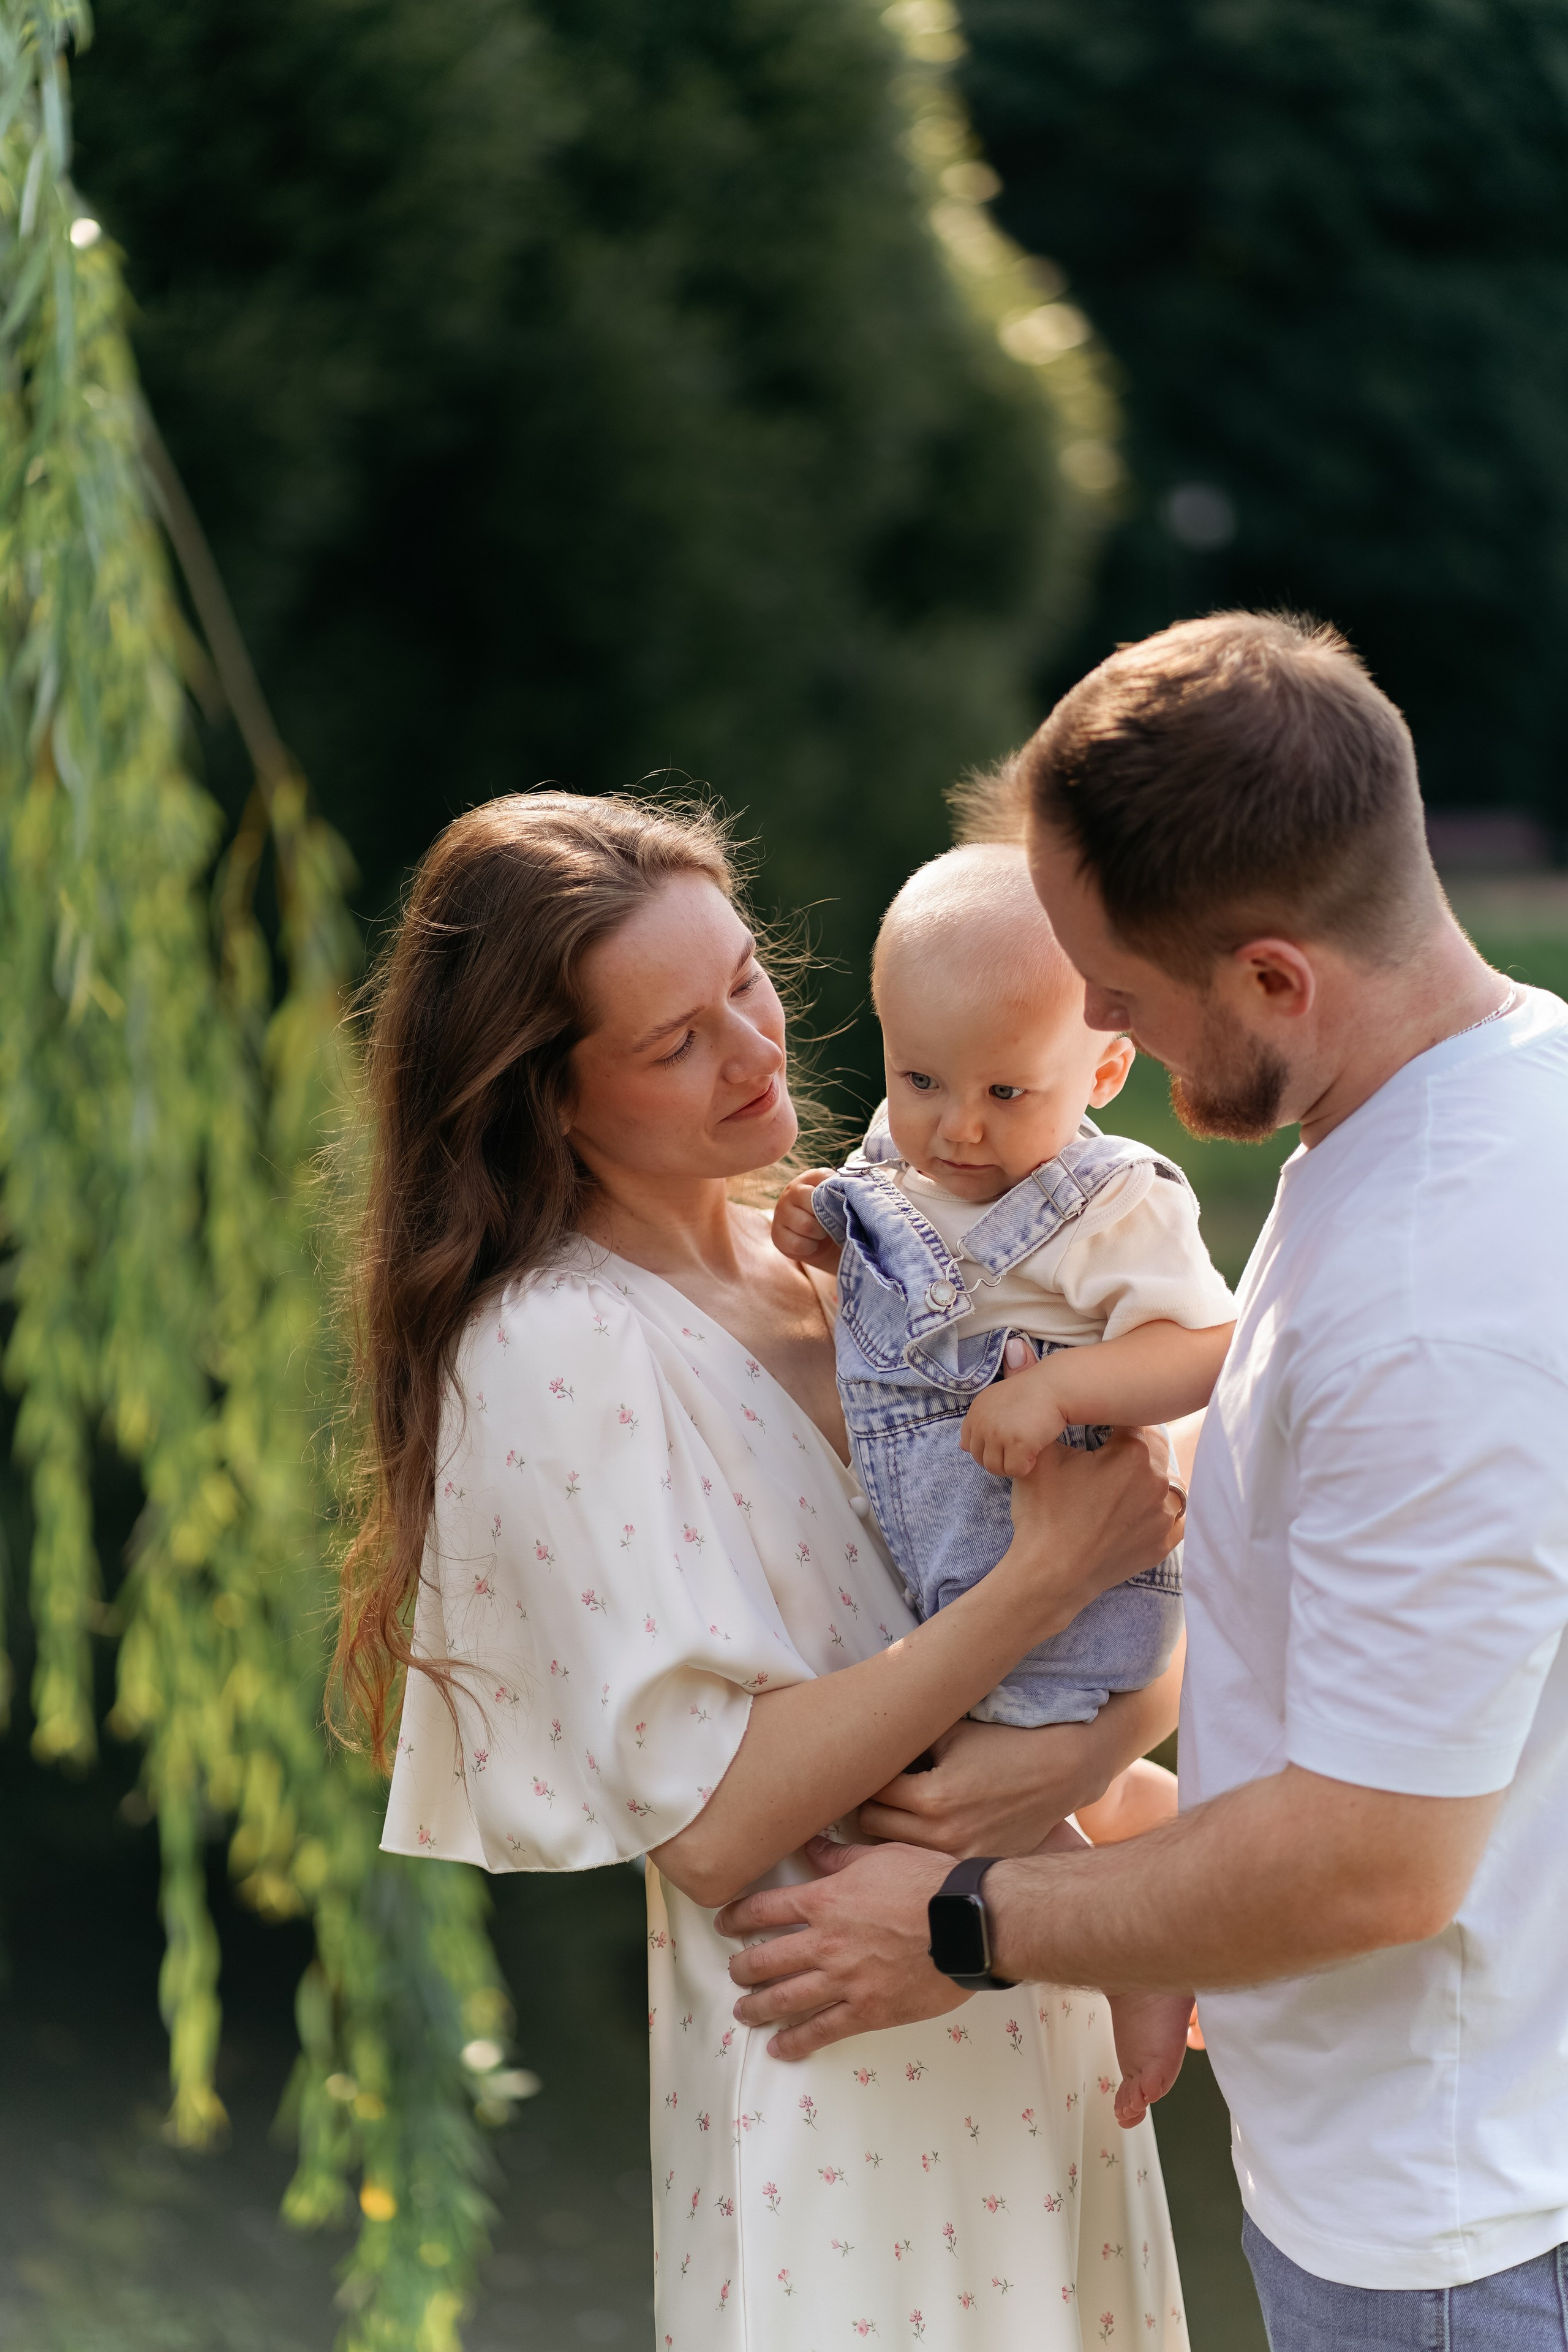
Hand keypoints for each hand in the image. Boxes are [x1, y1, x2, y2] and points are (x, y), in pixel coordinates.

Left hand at [717, 1837, 963, 2058]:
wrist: (967, 1923)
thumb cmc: (928, 1883)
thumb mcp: (880, 1856)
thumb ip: (839, 1858)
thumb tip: (811, 1846)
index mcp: (825, 1901)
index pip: (765, 1909)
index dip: (738, 1917)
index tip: (724, 1924)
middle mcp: (825, 1943)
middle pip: (767, 1959)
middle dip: (743, 1968)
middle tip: (733, 1973)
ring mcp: (844, 1981)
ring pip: (786, 1998)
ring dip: (759, 2007)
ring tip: (744, 2012)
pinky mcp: (867, 2011)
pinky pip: (822, 2031)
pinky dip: (796, 2042)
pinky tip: (779, 2048)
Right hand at [770, 1169, 841, 1275]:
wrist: (824, 1241)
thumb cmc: (834, 1215)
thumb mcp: (840, 1197)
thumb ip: (842, 1188)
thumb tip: (850, 1187)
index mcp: (808, 1179)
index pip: (822, 1181)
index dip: (834, 1197)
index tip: (838, 1205)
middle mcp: (790, 1192)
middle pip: (812, 1205)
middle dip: (827, 1218)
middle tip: (829, 1222)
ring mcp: (780, 1213)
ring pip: (806, 1226)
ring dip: (819, 1234)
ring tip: (821, 1233)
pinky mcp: (777, 1236)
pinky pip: (797, 1244)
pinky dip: (810, 1247)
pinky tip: (811, 1243)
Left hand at [859, 1716, 1116, 1857]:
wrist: (1058, 1772)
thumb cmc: (1003, 1744)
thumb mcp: (950, 1733)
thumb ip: (907, 1742)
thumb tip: (868, 1745)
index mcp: (931, 1797)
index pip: (871, 1792)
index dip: (863, 1776)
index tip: (860, 1767)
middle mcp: (941, 1834)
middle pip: (872, 1826)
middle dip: (869, 1804)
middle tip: (872, 1788)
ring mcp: (959, 1856)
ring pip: (894, 1849)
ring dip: (889, 1829)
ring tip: (894, 1808)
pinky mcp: (974, 1864)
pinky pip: (927, 1860)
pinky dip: (920, 1846)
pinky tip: (927, 1827)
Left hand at [960, 1347, 1067, 1476]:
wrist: (1055, 1387)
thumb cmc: (1031, 1395)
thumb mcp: (997, 1403)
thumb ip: (981, 1424)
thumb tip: (961, 1447)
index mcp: (976, 1411)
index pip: (968, 1443)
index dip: (988, 1448)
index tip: (1006, 1442)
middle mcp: (982, 1422)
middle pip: (980, 1459)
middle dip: (1000, 1459)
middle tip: (1020, 1448)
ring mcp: (997, 1433)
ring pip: (995, 1468)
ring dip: (1013, 1464)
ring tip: (1028, 1450)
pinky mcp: (1016, 1443)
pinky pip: (1015, 1470)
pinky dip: (1027, 1466)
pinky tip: (1036, 1451)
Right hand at [1005, 1424, 1184, 1626]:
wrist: (1050, 1573)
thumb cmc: (1044, 1513)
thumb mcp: (1041, 1456)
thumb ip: (1055, 1423)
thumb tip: (1053, 1405)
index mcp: (1134, 1452)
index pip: (1132, 1419)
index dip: (1115, 1418)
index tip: (1104, 1423)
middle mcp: (1158, 1480)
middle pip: (1155, 1448)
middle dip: (1136, 1446)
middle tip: (1112, 1451)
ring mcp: (1165, 1515)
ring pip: (1169, 1482)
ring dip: (1152, 1477)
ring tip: (1125, 1483)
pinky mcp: (1164, 1543)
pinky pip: (1175, 1517)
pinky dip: (1161, 1510)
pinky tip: (1141, 1509)